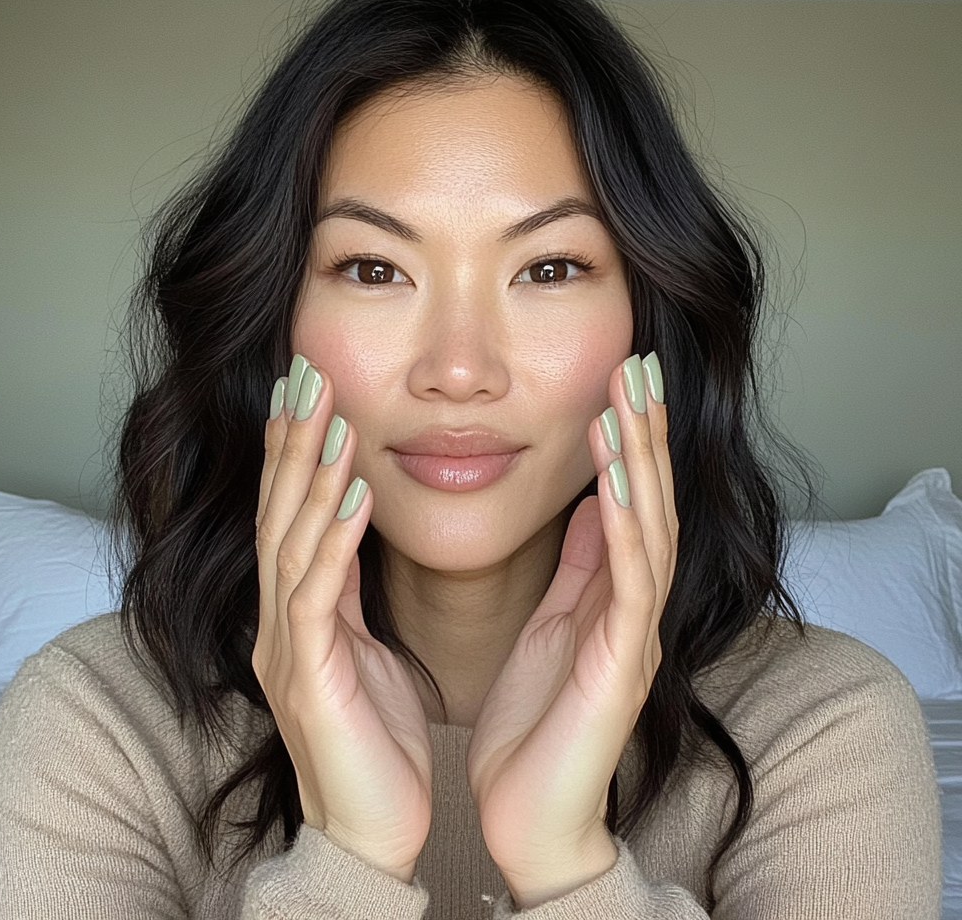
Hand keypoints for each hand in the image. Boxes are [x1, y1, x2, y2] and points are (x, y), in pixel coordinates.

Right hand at [252, 354, 432, 882]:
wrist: (373, 832)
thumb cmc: (378, 739)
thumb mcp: (368, 647)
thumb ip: (356, 588)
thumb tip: (365, 524)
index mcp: (300, 612)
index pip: (294, 514)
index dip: (298, 450)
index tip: (313, 389)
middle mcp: (281, 622)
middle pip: (280, 512)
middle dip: (292, 440)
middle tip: (307, 372)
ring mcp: (286, 650)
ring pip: (290, 542)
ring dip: (308, 473)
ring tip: (329, 412)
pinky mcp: (307, 680)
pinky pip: (315, 596)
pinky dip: (333, 537)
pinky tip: (352, 491)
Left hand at [467, 352, 677, 908]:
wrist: (527, 813)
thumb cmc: (537, 721)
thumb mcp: (553, 622)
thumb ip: (578, 565)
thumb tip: (590, 501)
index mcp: (610, 593)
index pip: (627, 499)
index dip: (627, 438)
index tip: (618, 376)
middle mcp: (632, 606)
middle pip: (646, 500)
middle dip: (643, 430)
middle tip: (637, 361)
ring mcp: (633, 635)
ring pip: (647, 531)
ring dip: (641, 463)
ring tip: (629, 399)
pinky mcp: (620, 668)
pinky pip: (628, 587)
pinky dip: (624, 530)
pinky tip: (615, 483)